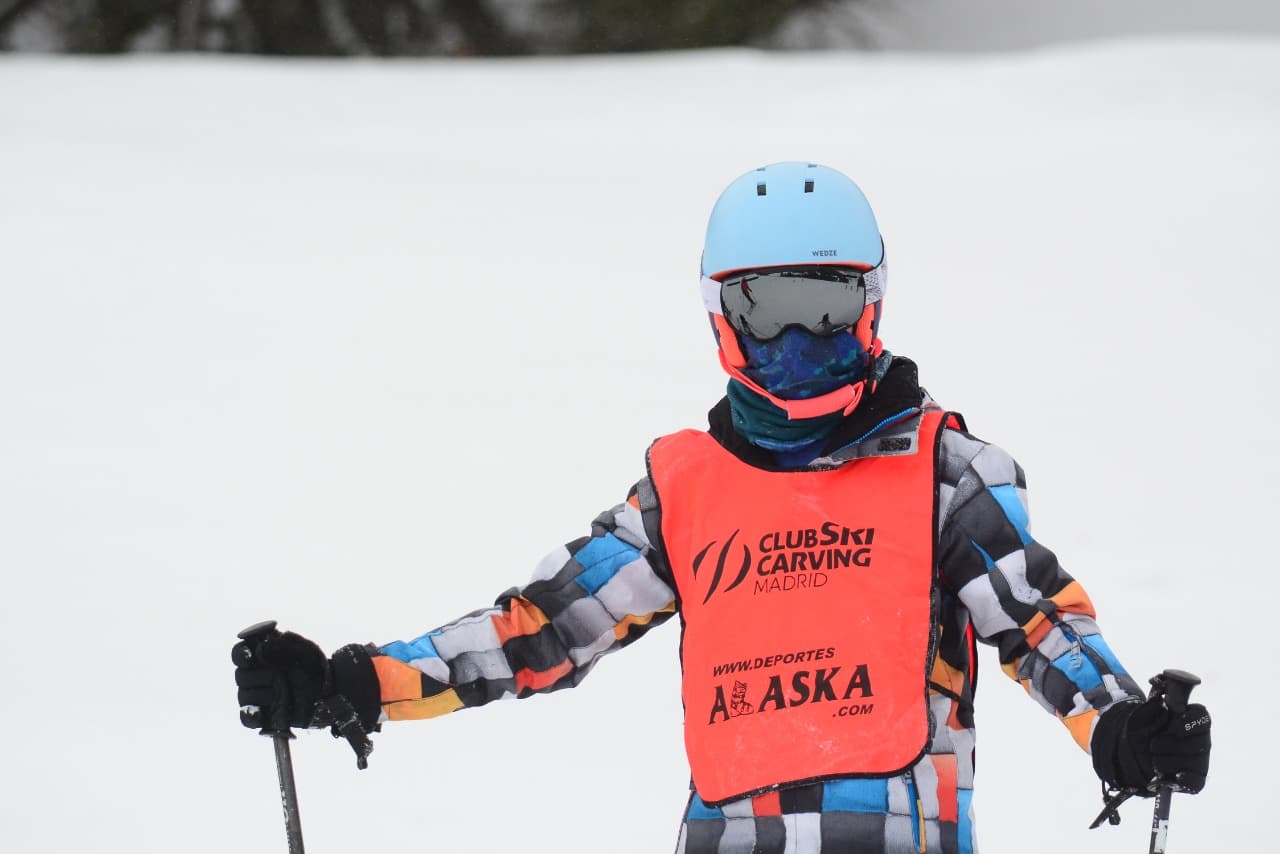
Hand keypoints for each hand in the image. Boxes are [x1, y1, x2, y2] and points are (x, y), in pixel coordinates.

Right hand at [233, 628, 331, 730]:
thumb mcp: (305, 648)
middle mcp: (255, 675)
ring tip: (282, 692)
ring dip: (261, 694)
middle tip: (279, 676)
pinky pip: (247, 719)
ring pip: (244, 696)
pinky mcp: (264, 716)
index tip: (249, 656)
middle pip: (240, 676)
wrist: (331, 688)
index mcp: (261, 656)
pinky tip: (259, 712)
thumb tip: (266, 642)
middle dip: (257, 676)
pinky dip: (250, 716)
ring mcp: (258, 696)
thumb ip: (285, 643)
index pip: (240, 653)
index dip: (240, 654)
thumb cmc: (316, 664)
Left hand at [1092, 695, 1211, 793]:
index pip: (1202, 716)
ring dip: (1166, 760)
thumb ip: (1152, 704)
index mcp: (1192, 719)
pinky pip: (1196, 782)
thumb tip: (1159, 695)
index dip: (1189, 721)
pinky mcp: (1196, 779)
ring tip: (1154, 758)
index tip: (1172, 725)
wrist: (1135, 752)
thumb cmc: (1145, 729)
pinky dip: (1183, 780)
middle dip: (1170, 744)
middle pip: (1197, 742)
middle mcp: (1201, 739)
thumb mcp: (1143, 714)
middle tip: (1153, 744)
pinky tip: (1172, 777)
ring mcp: (1200, 760)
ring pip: (1191, 762)